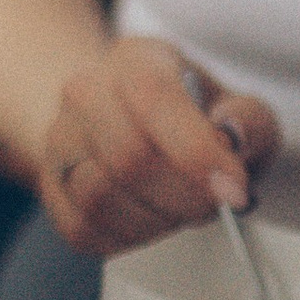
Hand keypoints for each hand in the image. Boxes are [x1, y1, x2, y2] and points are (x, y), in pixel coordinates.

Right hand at [40, 35, 280, 257]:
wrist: (137, 127)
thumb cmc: (194, 120)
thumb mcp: (239, 109)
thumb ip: (249, 119)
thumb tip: (231, 136)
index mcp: (136, 60)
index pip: (153, 99)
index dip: (195, 151)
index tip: (232, 190)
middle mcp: (86, 92)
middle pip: (127, 157)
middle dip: (183, 197)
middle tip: (213, 204)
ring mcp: (59, 139)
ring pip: (99, 198)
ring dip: (155, 221)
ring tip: (182, 211)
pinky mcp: (50, 187)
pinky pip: (81, 228)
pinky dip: (127, 239)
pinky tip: (153, 223)